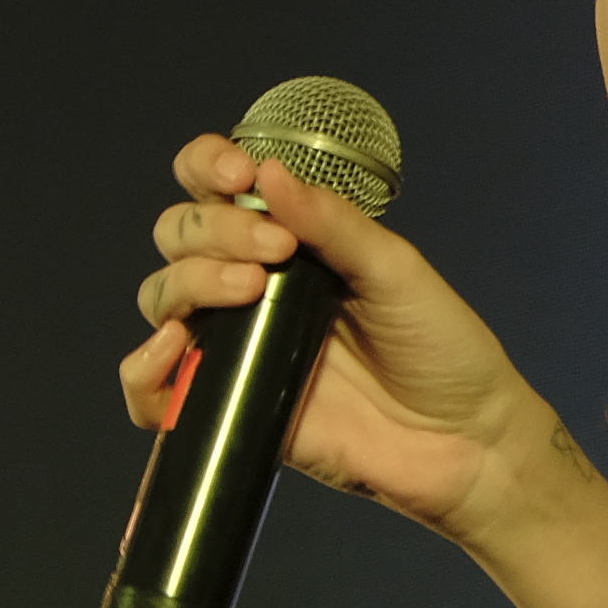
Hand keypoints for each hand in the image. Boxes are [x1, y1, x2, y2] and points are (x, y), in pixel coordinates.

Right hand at [115, 134, 537, 540]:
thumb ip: (334, 224)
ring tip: (249, 288)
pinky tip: (175, 346)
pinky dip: (142, 368)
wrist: (464, 440)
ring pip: (161, 299)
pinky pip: (152, 393)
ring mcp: (236, 346)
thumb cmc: (440, 347)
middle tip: (274, 247)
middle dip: (211, 228)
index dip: (208, 166)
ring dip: (188, 281)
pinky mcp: (228, 409)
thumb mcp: (396, 270)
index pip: (217, 187)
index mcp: (292, 241)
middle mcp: (253, 287)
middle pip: (180, 236)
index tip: (240, 174)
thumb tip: (270, 171)